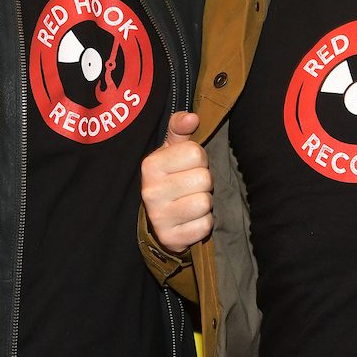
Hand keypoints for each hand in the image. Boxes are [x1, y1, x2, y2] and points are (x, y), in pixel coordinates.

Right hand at [141, 111, 213, 253]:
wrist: (159, 218)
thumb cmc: (170, 177)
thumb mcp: (171, 149)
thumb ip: (179, 128)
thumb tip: (192, 117)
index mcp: (151, 165)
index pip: (196, 153)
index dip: (199, 160)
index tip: (188, 167)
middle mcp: (150, 191)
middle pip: (204, 179)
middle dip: (204, 182)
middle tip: (191, 187)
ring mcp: (159, 217)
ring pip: (205, 203)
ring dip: (205, 203)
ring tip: (191, 201)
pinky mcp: (170, 239)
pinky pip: (204, 226)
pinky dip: (203, 223)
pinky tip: (190, 219)